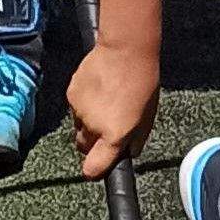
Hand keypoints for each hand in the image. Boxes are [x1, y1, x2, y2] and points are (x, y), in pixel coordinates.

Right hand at [69, 41, 159, 179]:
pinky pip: (75, 108)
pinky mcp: (71, 93)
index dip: (94, 170)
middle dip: (93, 143)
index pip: (93, 167)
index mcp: (113, 134)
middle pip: (84, 147)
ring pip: (79, 126)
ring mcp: (79, 110)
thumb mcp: (148, 116)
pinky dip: (84, 104)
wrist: (126, 49)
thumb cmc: (143, 81)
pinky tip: (98, 89)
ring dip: (88, 121)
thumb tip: (130, 152)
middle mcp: (92, 126)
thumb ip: (136, 139)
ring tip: (105, 102)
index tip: (97, 168)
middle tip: (107, 127)